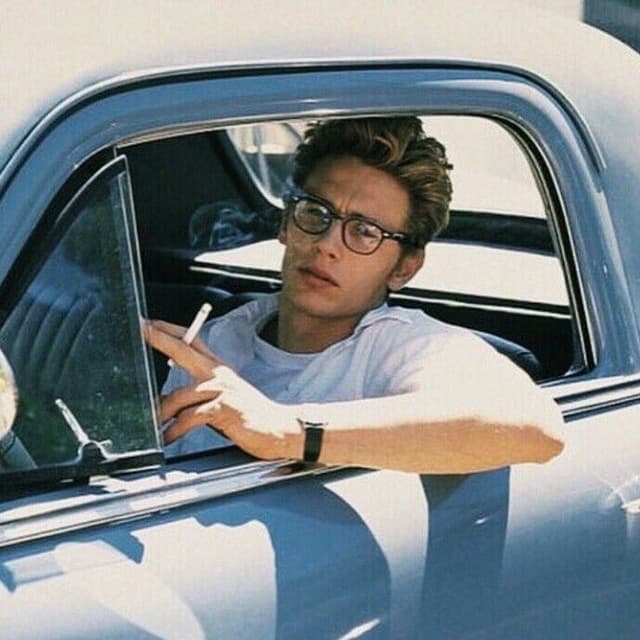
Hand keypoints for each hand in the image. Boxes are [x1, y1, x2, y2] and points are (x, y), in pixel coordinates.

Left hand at [143, 320, 301, 459]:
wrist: (280, 429)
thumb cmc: (252, 417)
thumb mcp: (228, 397)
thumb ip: (203, 392)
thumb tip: (172, 399)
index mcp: (220, 369)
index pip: (193, 342)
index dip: (170, 331)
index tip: (150, 324)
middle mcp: (220, 374)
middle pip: (184, 350)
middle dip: (161, 338)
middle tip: (143, 329)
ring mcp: (222, 390)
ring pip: (180, 395)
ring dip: (162, 413)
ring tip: (154, 426)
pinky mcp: (223, 409)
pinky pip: (189, 418)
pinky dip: (175, 430)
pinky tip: (169, 437)